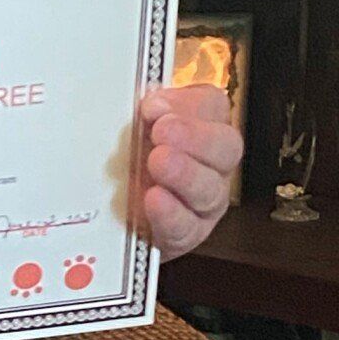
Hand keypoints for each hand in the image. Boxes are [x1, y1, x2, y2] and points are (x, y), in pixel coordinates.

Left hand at [139, 83, 242, 258]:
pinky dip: (171, 213)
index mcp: (200, 127)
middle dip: (195, 137)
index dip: (188, 104)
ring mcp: (204, 202)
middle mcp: (211, 164)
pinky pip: (188, 226)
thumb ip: (144, 115)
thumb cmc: (126, 164)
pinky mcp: (187, 235)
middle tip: (162, 131)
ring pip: (211, 189)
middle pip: (226, 147)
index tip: (152, 107)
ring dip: (185, 174)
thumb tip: (152, 105)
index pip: (212, 106)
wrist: (112, 218)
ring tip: (156, 163)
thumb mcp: (130, 131)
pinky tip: (154, 200)